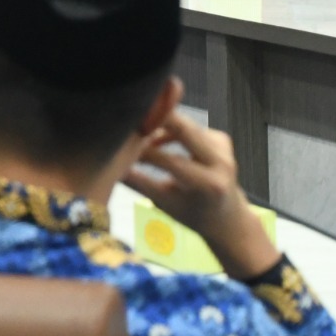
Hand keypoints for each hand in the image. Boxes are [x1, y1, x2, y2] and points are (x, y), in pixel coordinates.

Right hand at [123, 112, 280, 280]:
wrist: (227, 217)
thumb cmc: (192, 214)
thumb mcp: (164, 203)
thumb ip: (138, 183)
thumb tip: (109, 167)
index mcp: (208, 184)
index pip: (171, 160)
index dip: (143, 151)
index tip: (120, 145)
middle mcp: (221, 162)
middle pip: (184, 129)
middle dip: (154, 120)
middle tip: (127, 118)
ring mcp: (223, 147)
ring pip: (185, 124)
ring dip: (158, 124)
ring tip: (135, 133)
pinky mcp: (220, 138)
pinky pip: (189, 126)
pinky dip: (169, 129)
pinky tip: (154, 138)